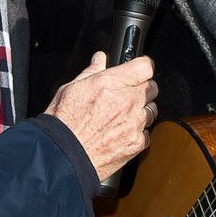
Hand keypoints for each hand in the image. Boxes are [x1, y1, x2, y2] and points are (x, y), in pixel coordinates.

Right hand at [44, 51, 157, 179]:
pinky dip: (137, 132)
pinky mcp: (136, 143)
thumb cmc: (63, 123)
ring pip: (151, 110)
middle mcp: (126, 101)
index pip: (145, 67)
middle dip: (142, 89)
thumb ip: (91, 71)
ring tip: (122, 116)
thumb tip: (100, 59)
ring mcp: (134, 123)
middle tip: (127, 94)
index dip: (142, 66)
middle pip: (151, 88)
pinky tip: (121, 133)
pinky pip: (146, 132)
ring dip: (141, 110)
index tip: (139, 70)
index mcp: (110, 83)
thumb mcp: (71, 88)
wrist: (63, 157)